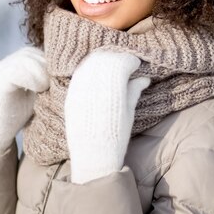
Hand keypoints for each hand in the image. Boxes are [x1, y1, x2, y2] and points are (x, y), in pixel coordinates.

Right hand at [0, 46, 48, 159]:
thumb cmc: (19, 119)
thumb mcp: (37, 94)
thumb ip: (46, 79)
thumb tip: (70, 68)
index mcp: (11, 66)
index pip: (35, 53)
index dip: (49, 63)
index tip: (59, 78)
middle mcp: (1, 66)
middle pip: (32, 53)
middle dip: (47, 67)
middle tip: (53, 85)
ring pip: (26, 59)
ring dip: (42, 72)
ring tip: (45, 89)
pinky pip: (17, 69)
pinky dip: (33, 78)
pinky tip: (40, 90)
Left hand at [64, 50, 149, 183]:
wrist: (93, 155)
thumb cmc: (116, 136)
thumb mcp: (129, 112)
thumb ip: (134, 90)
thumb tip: (143, 77)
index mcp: (112, 86)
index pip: (122, 61)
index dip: (132, 61)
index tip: (137, 65)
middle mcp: (93, 82)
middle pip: (105, 58)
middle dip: (117, 58)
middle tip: (125, 64)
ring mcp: (78, 86)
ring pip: (91, 62)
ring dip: (102, 61)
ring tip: (111, 69)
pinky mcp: (70, 93)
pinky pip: (79, 73)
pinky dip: (89, 69)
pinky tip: (97, 76)